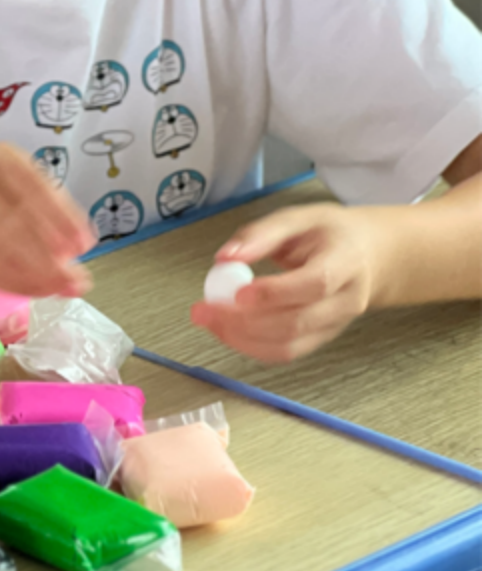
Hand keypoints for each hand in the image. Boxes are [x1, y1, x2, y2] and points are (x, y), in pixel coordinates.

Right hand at [0, 142, 94, 297]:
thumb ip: (29, 198)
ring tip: (59, 289)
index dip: (62, 220)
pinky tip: (27, 289)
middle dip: (51, 259)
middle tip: (78, 282)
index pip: (37, 190)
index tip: (84, 245)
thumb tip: (75, 244)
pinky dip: (7, 282)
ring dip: (34, 276)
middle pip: (19, 227)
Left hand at [190, 203, 381, 362]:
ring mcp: (335, 325)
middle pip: (297, 322)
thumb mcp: (299, 218)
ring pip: (288, 346)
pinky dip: (249, 346)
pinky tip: (225, 329)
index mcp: (346, 262)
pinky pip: (284, 353)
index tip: (236, 293)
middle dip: (243, 321)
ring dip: (240, 338)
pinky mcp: (320, 339)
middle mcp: (346, 300)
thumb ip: (261, 234)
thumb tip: (225, 257)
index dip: (275, 293)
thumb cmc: (331, 234)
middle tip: (203, 308)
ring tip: (207, 318)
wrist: (367, 255)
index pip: (315, 284)